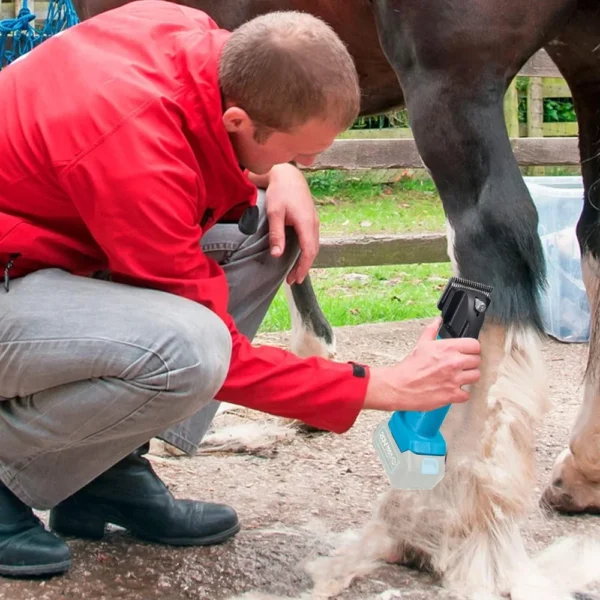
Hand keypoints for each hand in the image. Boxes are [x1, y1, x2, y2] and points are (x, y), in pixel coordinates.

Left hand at [264, 163, 318, 284]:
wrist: (288, 175)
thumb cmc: (280, 192)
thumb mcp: (275, 213)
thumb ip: (276, 234)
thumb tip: (277, 255)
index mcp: (306, 223)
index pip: (308, 252)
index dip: (302, 268)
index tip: (294, 279)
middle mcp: (314, 224)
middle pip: (313, 251)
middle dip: (304, 267)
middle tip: (292, 280)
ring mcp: (314, 221)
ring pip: (314, 246)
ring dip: (306, 260)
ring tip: (294, 272)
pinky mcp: (311, 219)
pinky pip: (312, 239)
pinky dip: (307, 251)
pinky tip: (299, 256)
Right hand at [363, 317, 481, 411]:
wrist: (399, 386)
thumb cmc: (409, 367)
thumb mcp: (421, 344)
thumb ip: (432, 330)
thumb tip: (437, 320)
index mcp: (448, 348)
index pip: (475, 345)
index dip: (471, 349)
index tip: (466, 353)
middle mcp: (454, 362)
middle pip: (477, 361)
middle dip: (469, 363)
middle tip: (459, 366)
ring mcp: (455, 379)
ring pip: (475, 377)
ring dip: (468, 378)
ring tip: (457, 378)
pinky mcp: (453, 395)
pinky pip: (467, 394)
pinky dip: (461, 394)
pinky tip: (452, 390)